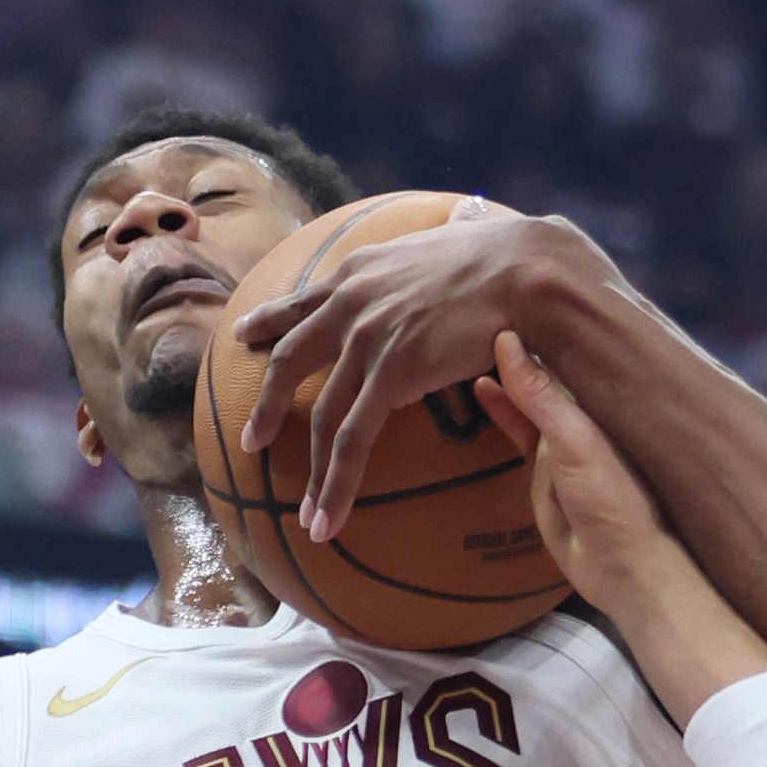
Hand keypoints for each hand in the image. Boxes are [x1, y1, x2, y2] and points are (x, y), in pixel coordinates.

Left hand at [237, 202, 591, 537]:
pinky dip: (337, 485)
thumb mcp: (438, 247)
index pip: (303, 300)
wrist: (523, 268)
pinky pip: (352, 440)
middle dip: (266, 404)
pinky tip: (327, 519)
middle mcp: (352, 301)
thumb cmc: (501, 259)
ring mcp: (367, 339)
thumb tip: (439, 260)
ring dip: (312, 474)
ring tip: (305, 515)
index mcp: (361, 270)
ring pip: (322, 418)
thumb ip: (417, 264)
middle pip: (291, 360)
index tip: (243, 336)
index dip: (269, 321)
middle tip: (250, 439)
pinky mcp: (391, 374)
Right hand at [473, 333, 673, 612]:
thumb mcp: (574, 441)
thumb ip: (540, 395)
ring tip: (468, 341)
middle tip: (476, 306)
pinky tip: (479, 390)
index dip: (533, 319)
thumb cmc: (613, 501)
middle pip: (541, 366)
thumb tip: (506, 341)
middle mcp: (577, 413)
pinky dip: (498, 411)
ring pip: (524, 396)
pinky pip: (515, 432)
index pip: (559, 345)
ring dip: (501, 373)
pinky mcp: (541, 471)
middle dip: (514, 341)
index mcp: (592, 397)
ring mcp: (557, 441)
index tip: (501, 288)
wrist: (618, 566)